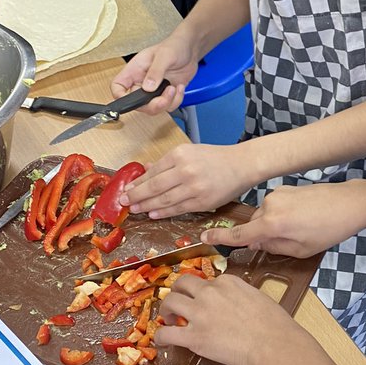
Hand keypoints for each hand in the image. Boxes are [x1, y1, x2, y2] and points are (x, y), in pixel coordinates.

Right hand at [110, 30, 198, 113]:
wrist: (190, 49)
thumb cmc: (174, 46)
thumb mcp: (164, 55)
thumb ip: (155, 71)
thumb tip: (148, 87)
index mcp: (135, 70)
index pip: (118, 86)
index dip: (119, 96)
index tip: (129, 101)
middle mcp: (142, 82)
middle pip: (138, 104)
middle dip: (153, 105)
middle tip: (165, 97)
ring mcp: (154, 90)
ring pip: (154, 108)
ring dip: (167, 103)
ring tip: (174, 88)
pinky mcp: (166, 94)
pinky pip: (168, 106)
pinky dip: (176, 100)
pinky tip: (179, 87)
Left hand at [121, 142, 255, 216]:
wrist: (241, 164)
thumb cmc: (214, 157)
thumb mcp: (189, 151)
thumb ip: (167, 162)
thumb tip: (145, 170)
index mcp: (180, 155)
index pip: (153, 171)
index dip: (137, 183)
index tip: (126, 189)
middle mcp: (186, 170)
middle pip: (154, 187)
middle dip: (136, 196)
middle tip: (124, 202)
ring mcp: (194, 187)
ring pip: (164, 200)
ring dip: (147, 206)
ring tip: (135, 209)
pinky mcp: (202, 201)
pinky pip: (178, 209)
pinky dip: (163, 212)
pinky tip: (153, 213)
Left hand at [155, 272, 301, 364]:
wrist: (275, 345)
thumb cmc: (276, 325)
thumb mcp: (259, 298)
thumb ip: (241, 296)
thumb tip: (236, 306)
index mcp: (228, 282)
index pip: (208, 281)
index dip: (203, 292)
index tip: (204, 301)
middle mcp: (210, 292)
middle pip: (182, 283)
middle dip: (178, 291)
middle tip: (178, 304)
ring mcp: (199, 313)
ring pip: (170, 301)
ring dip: (166, 310)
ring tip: (169, 319)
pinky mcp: (194, 337)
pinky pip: (167, 332)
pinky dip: (161, 336)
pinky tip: (163, 340)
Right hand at [201, 179, 365, 257]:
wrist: (349, 203)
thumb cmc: (328, 230)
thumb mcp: (301, 249)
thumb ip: (274, 247)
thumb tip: (256, 243)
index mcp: (272, 224)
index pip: (239, 233)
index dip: (220, 238)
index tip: (203, 238)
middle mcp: (269, 206)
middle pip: (254, 225)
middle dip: (264, 235)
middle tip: (289, 242)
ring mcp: (276, 194)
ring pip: (265, 216)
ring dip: (274, 225)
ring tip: (301, 228)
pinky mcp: (284, 188)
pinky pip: (274, 206)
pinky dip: (282, 214)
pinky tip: (303, 217)